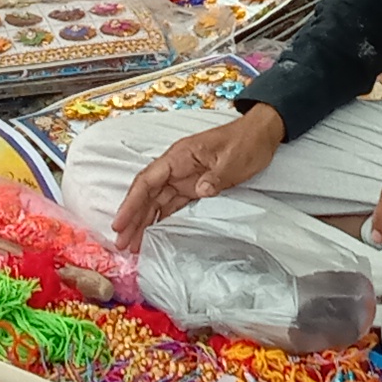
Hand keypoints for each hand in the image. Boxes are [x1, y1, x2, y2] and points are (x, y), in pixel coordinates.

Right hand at [112, 104, 284, 239]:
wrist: (261, 135)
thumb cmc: (246, 142)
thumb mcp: (233, 159)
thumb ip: (215, 176)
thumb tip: (200, 190)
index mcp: (179, 156)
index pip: (147, 181)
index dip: (131, 203)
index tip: (119, 223)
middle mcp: (175, 168)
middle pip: (146, 194)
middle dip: (132, 218)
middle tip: (121, 244)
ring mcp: (182, 178)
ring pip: (155, 202)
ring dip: (143, 222)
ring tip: (131, 245)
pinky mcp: (192, 188)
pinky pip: (170, 205)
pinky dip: (159, 220)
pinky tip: (151, 235)